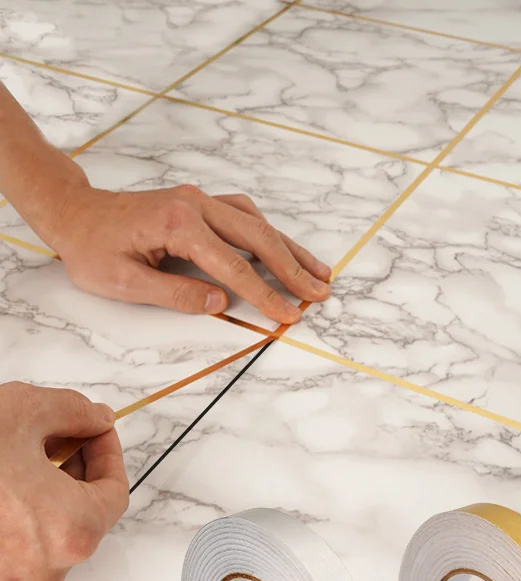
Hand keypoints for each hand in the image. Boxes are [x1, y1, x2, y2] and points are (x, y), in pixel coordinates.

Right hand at [0, 382, 128, 580]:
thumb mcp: (23, 411)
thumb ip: (75, 412)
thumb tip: (97, 418)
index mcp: (71, 531)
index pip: (114, 492)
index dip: (106, 453)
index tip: (94, 431)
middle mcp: (45, 572)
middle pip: (81, 516)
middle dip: (74, 471)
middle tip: (59, 437)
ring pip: (44, 538)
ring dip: (43, 499)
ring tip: (21, 461)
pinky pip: (10, 557)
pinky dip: (13, 525)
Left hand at [48, 184, 331, 323]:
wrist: (73, 212)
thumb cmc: (91, 249)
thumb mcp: (125, 282)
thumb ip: (177, 293)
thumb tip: (222, 302)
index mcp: (178, 225)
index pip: (235, 267)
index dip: (266, 295)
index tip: (290, 315)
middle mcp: (196, 205)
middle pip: (259, 238)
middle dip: (293, 268)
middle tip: (320, 292)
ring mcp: (200, 200)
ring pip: (258, 223)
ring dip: (289, 248)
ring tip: (317, 271)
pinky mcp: (199, 202)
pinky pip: (244, 214)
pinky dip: (269, 232)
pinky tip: (281, 247)